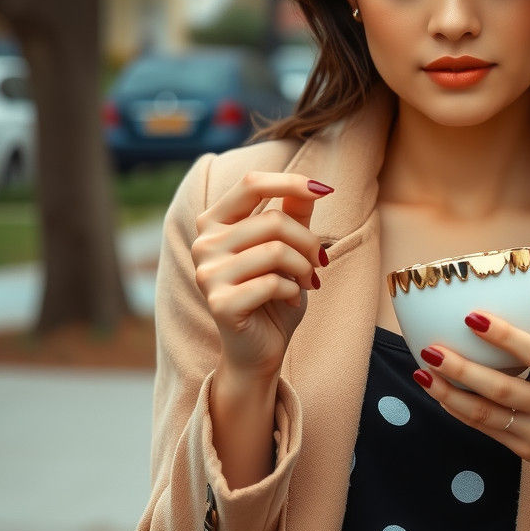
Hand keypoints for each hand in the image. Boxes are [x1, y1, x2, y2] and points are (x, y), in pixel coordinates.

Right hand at [191, 170, 332, 380]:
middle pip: (273, 221)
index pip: (251, 184)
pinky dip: (293, 291)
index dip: (291, 182)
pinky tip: (291, 300)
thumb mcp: (287, 247)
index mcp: (214, 222)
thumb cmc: (273, 293)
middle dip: (308, 242)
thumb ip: (293, 215)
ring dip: (303, 268)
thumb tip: (313, 187)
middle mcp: (204, 243)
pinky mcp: (219, 302)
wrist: (259, 348)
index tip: (325, 190)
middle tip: (318, 263)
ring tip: (307, 281)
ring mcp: (207, 273)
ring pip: (275, 251)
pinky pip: (272, 283)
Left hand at [413, 271, 529, 485]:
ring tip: (423, 371)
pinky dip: (457, 410)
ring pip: (486, 414)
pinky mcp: (522, 449)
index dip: (504, 336)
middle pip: (503, 389)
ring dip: (450, 394)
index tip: (472, 316)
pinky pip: (484, 428)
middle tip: (431, 348)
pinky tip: (436, 391)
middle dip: (463, 369)